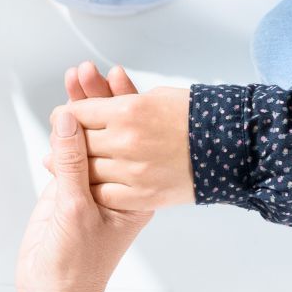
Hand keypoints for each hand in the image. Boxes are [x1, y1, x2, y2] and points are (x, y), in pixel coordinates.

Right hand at [14, 75, 153, 291]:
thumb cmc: (75, 261)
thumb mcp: (75, 209)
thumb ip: (72, 162)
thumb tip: (68, 117)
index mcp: (134, 193)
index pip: (130, 139)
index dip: (120, 105)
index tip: (111, 77)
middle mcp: (119, 184)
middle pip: (111, 132)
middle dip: (97, 99)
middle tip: (86, 70)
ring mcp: (93, 184)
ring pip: (89, 137)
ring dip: (81, 107)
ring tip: (75, 76)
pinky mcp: (69, 188)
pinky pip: (70, 151)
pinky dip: (65, 129)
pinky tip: (64, 107)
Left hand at [61, 62, 195, 210]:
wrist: (231, 148)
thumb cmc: (195, 117)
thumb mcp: (155, 96)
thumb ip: (119, 99)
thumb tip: (91, 99)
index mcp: (128, 109)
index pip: (79, 113)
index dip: (67, 116)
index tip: (63, 118)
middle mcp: (127, 139)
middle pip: (79, 142)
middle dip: (67, 141)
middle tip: (60, 143)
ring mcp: (135, 170)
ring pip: (87, 170)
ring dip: (73, 167)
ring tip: (64, 166)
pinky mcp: (144, 195)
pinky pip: (104, 194)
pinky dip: (93, 189)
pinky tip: (88, 186)